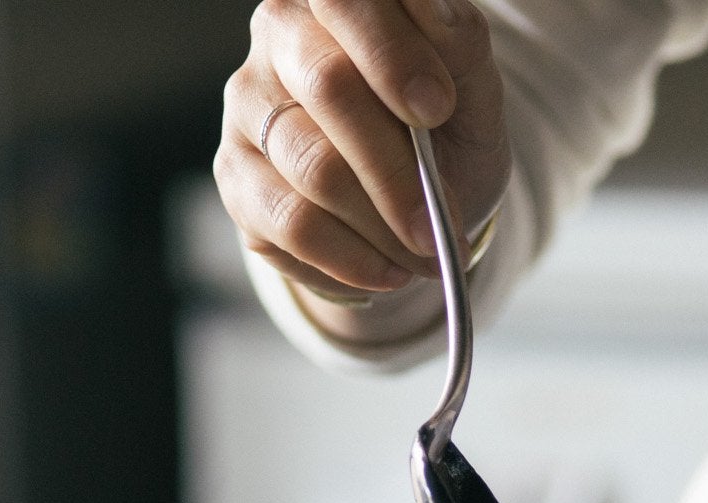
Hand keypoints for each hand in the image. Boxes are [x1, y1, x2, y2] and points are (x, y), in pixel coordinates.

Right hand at [215, 0, 509, 306]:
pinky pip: (290, 224)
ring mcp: (248, 108)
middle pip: (329, 89)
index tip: (438, 110)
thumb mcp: (471, 83)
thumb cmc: (441, 124)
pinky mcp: (236, 177)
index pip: (344, 0)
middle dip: (396, 169)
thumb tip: (438, 16)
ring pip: (312, 167)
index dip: (390, 55)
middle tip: (440, 224)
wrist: (416, 193)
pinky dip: (351, 259)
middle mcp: (278, 37)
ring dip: (382, 227)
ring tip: (426, 254)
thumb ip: (459, 46)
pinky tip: (388, 271)